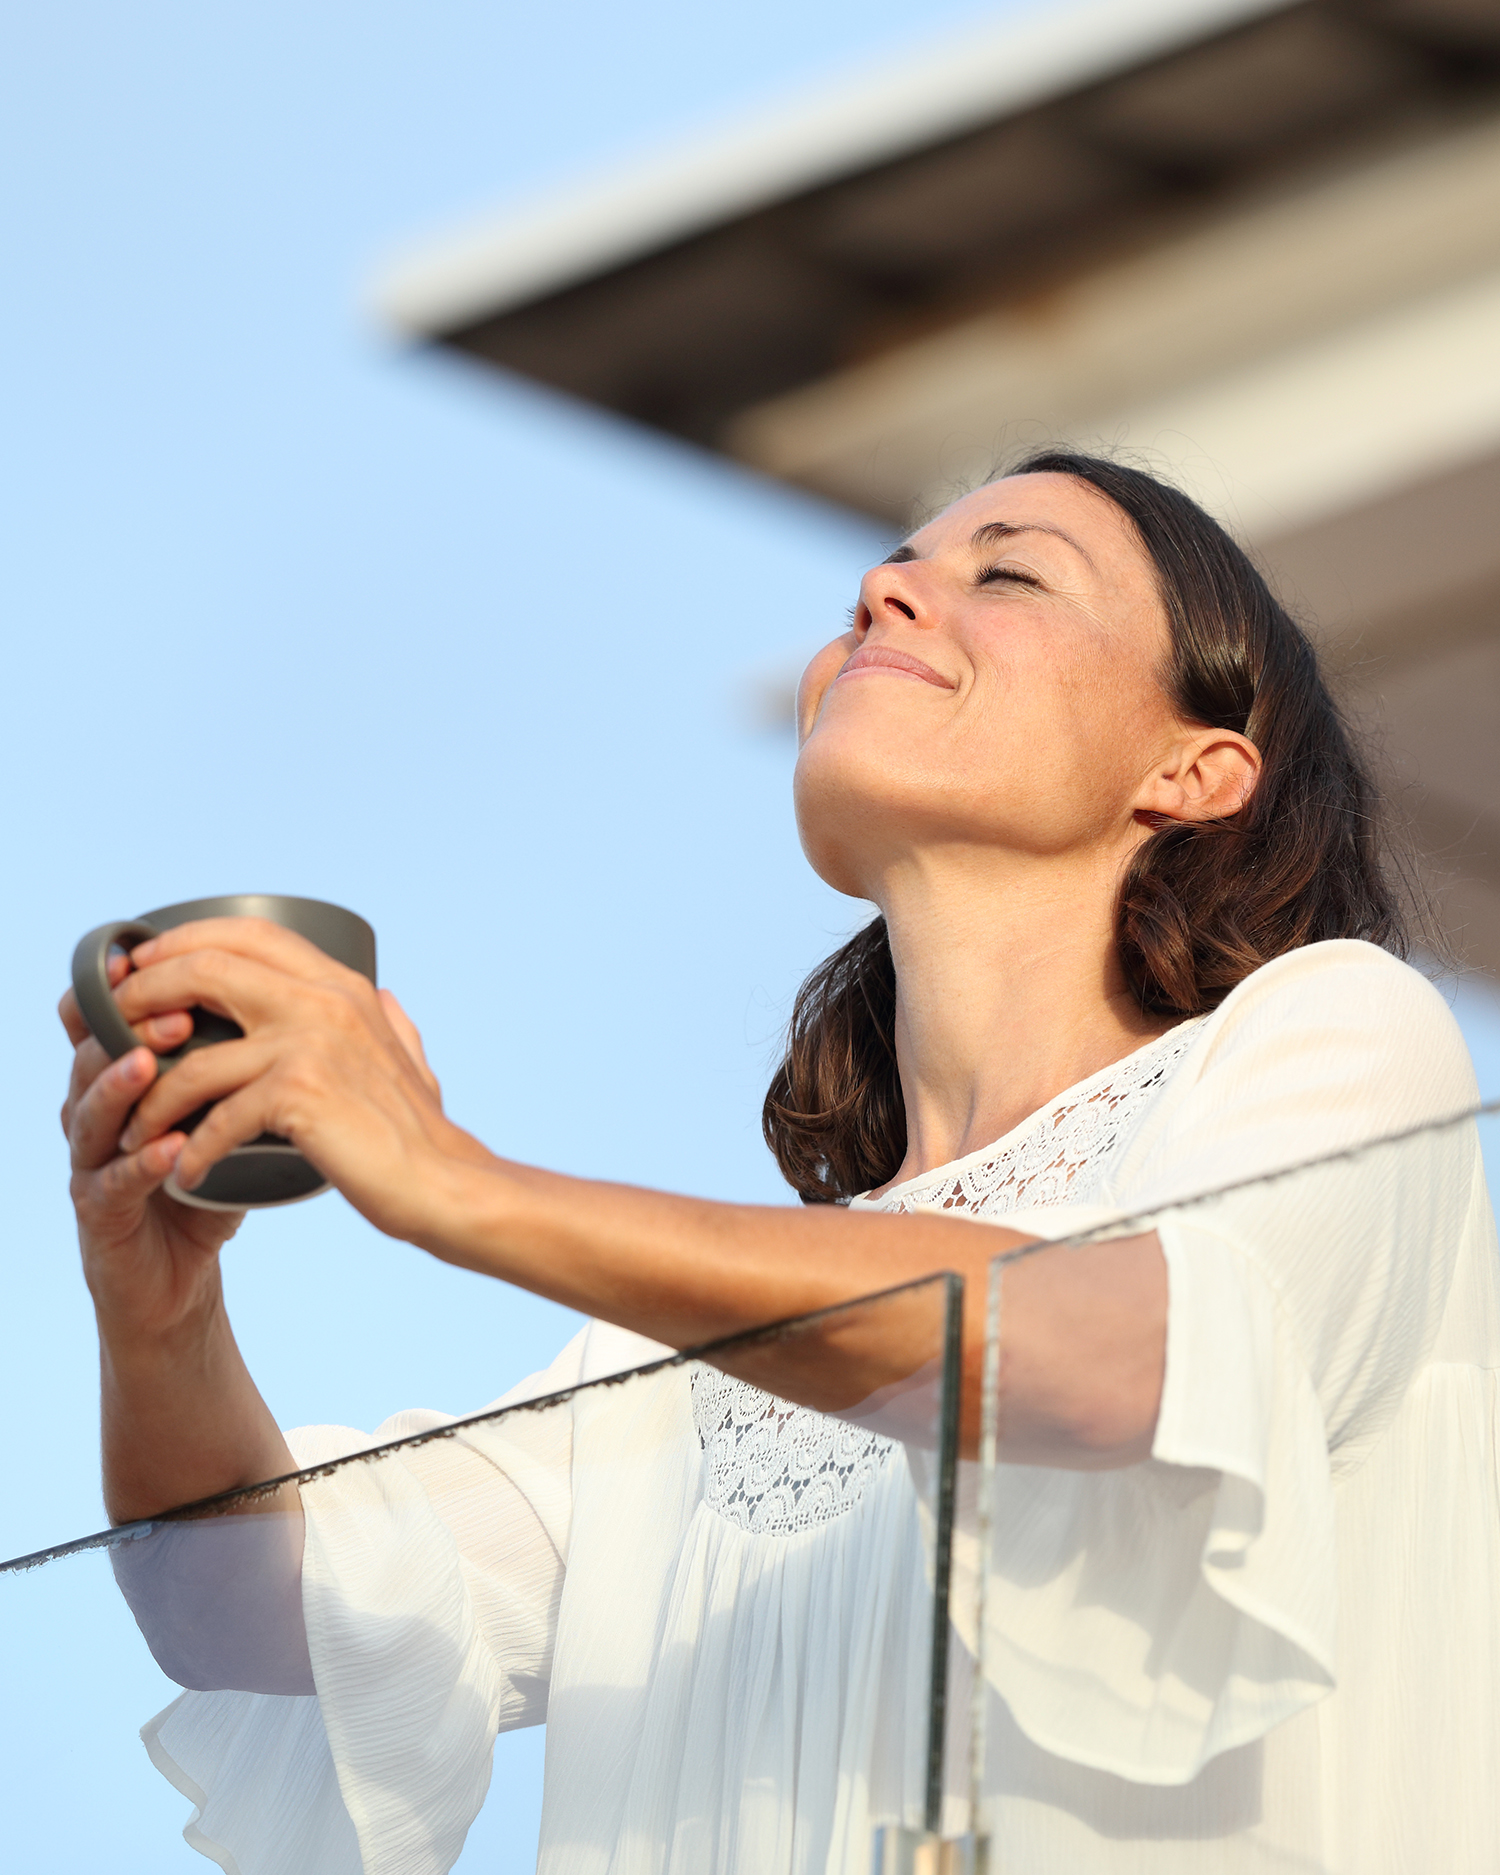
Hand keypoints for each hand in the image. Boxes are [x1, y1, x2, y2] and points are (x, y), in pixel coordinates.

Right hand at [61, 952, 241, 1342]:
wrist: (180, 1280)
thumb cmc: (206, 1187)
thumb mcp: (227, 1115)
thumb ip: (251, 1059)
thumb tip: (314, 995)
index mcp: (125, 1079)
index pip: (111, 1018)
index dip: (131, 986)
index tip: (168, 956)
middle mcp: (97, 1112)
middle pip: (94, 1054)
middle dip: (132, 1026)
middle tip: (178, 1011)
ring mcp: (90, 1163)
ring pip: (88, 1112)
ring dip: (121, 1084)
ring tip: (152, 1063)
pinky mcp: (99, 1215)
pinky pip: (111, 1183)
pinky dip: (139, 1164)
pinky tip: (167, 1150)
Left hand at [102, 917, 479, 1246]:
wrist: (445, 1184)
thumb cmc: (421, 1132)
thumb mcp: (410, 1057)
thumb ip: (391, 1022)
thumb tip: (384, 997)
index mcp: (342, 984)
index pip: (247, 932)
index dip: (182, 942)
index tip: (140, 970)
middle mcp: (325, 1000)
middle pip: (204, 968)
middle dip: (143, 996)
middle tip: (111, 1031)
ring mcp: (311, 1043)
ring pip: (195, 1054)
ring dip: (151, 1097)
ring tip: (132, 1130)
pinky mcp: (300, 1094)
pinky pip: (216, 1116)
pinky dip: (190, 1150)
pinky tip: (183, 1172)